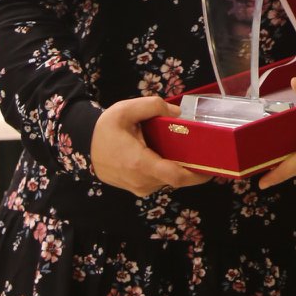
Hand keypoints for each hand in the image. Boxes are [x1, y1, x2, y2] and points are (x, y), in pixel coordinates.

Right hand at [91, 96, 212, 196]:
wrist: (83, 146)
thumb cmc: (105, 128)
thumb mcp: (126, 110)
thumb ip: (153, 106)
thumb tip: (179, 114)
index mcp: (140, 163)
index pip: (176, 176)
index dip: (197, 175)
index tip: (212, 166)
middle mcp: (142, 181)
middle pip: (176, 178)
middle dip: (191, 166)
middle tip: (203, 151)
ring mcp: (139, 188)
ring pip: (168, 180)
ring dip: (177, 166)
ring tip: (182, 148)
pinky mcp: (137, 189)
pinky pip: (159, 181)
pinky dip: (166, 169)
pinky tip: (166, 154)